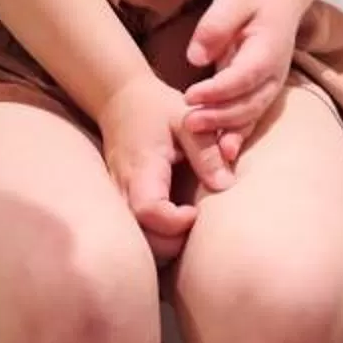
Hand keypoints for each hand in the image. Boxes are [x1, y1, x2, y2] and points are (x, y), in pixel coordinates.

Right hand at [94, 74, 198, 262]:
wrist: (120, 99)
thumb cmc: (156, 107)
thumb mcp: (186, 120)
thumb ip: (206, 152)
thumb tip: (225, 185)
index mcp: (141, 169)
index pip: (149, 212)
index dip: (175, 222)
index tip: (196, 212)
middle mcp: (122, 189)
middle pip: (141, 238)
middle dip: (173, 240)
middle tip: (198, 222)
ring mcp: (117, 198)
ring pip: (137, 241)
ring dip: (164, 243)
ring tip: (187, 223)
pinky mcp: (119, 202)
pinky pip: (134, 232)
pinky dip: (154, 237)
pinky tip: (174, 224)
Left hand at [179, 0, 306, 191]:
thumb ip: (215, 25)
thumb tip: (196, 57)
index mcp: (268, 48)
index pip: (244, 75)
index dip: (218, 90)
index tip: (190, 96)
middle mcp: (274, 73)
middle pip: (248, 103)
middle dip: (218, 117)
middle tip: (188, 123)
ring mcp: (270, 86)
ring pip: (251, 115)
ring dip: (226, 130)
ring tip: (199, 138)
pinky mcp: (262, 93)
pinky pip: (251, 118)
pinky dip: (237, 136)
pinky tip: (223, 153)